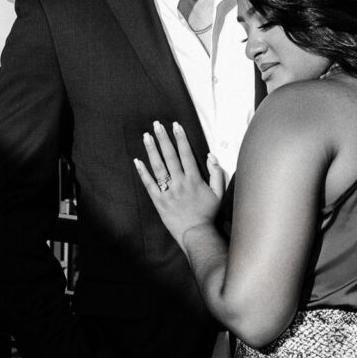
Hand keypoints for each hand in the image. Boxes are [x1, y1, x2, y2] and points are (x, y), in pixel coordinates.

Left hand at [134, 121, 224, 250]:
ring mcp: (168, 191)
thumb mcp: (219, 193)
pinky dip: (143, 172)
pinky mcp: (159, 201)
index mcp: (194, 179)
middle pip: (170, 156)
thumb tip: (210, 156)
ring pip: (158, 167)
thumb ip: (216, 173)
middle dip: (163, 138)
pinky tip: (137, 161)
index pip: (186, 154)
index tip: (176, 125)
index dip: (180, 138)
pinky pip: (149, 184)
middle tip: (157, 124)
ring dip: (152, 150)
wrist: (197, 234)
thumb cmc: (209, 214)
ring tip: (146, 136)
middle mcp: (180, 182)